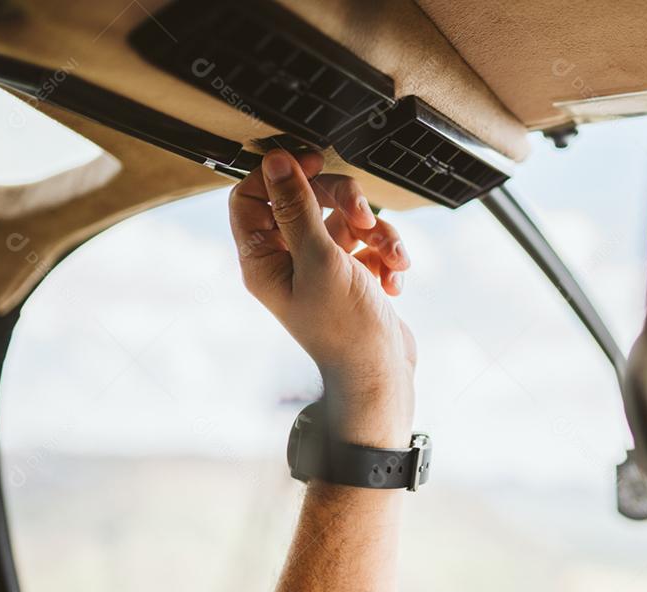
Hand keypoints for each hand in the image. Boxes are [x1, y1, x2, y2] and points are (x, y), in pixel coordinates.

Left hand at [228, 149, 415, 447]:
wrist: (382, 375)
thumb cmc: (346, 331)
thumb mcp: (320, 260)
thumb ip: (297, 208)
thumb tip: (275, 161)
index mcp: (264, 260)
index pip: (252, 197)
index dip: (280, 174)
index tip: (312, 161)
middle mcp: (289, 262)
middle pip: (306, 199)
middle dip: (342, 201)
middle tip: (363, 215)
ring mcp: (322, 269)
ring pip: (345, 220)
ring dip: (377, 233)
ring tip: (391, 258)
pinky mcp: (353, 276)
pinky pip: (368, 244)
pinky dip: (386, 256)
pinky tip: (394, 280)